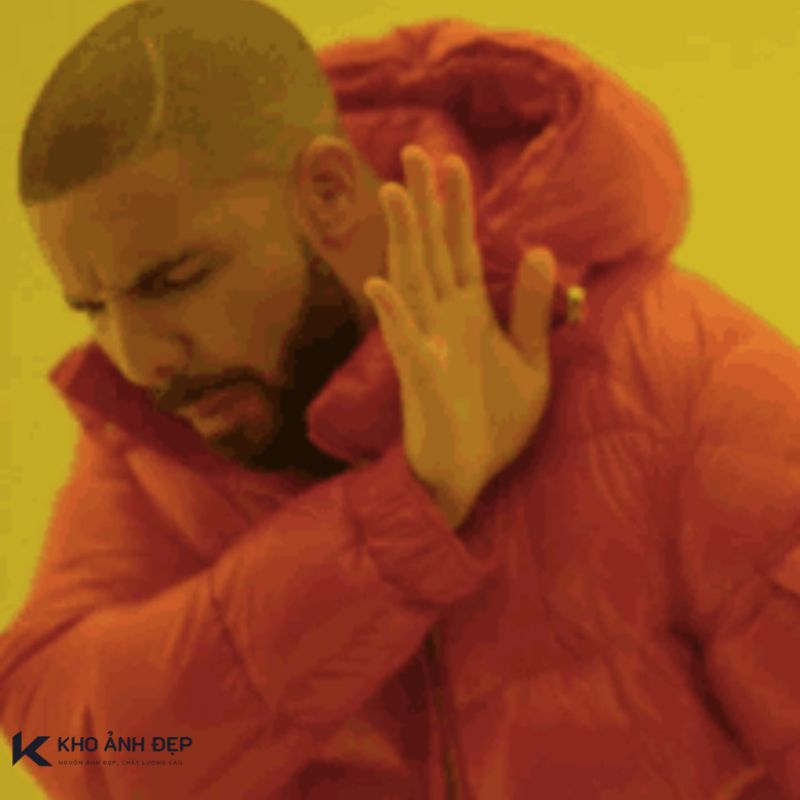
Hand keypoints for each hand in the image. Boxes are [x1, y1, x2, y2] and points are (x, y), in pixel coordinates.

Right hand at [364, 145, 555, 527]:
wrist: (473, 474)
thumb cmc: (497, 421)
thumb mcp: (532, 362)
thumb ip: (534, 310)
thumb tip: (544, 251)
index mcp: (472, 313)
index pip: (464, 249)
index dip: (458, 207)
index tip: (454, 163)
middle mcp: (444, 319)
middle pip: (431, 251)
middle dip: (423, 203)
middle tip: (413, 154)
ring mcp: (427, 344)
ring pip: (412, 281)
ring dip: (403, 240)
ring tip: (393, 195)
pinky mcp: (418, 377)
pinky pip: (402, 341)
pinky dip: (391, 313)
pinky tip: (380, 285)